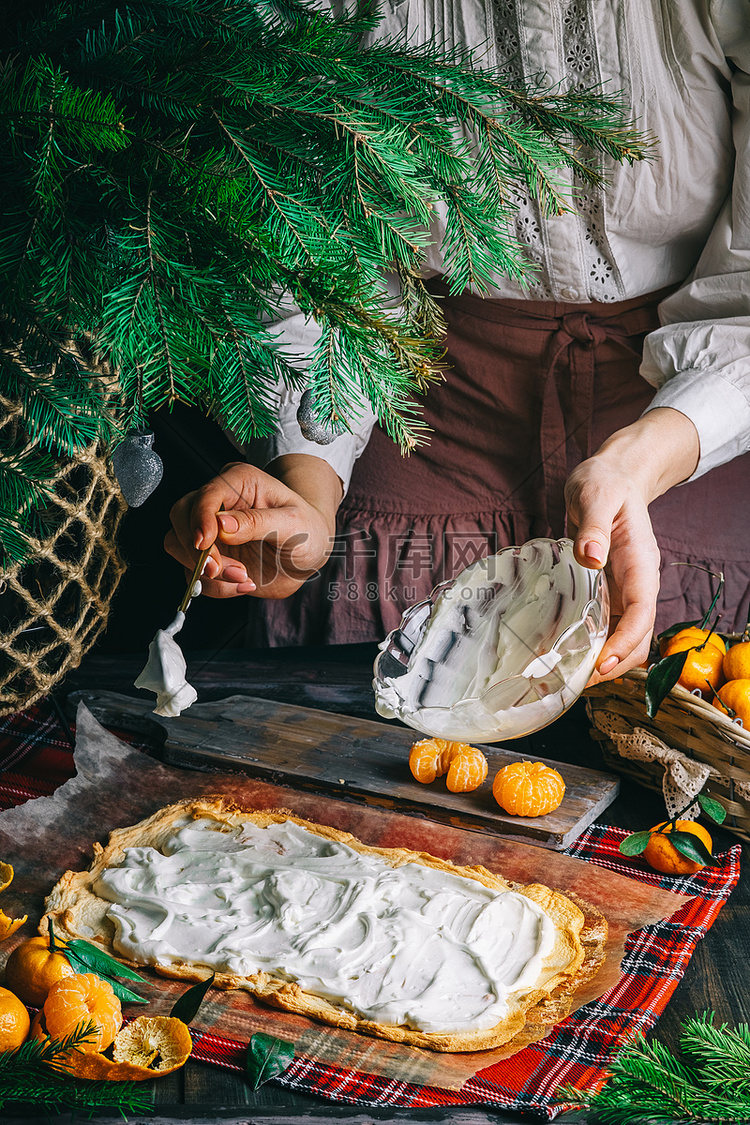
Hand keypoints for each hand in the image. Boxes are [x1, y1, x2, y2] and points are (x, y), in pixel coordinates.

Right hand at [165, 458, 340, 598]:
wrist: (308, 558)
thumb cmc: (307, 530)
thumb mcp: (294, 523)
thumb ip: (259, 522)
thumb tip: (222, 526)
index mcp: (239, 481)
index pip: (205, 494)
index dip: (200, 519)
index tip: (205, 543)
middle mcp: (219, 502)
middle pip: (180, 515)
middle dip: (197, 548)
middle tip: (221, 569)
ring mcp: (210, 530)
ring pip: (178, 544)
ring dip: (204, 570)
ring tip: (243, 578)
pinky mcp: (208, 556)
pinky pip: (192, 573)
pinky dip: (213, 586)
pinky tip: (243, 584)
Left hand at [564, 408, 700, 682]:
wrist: (611, 476)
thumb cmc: (605, 483)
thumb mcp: (596, 497)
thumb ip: (593, 526)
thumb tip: (591, 557)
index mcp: (640, 562)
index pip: (642, 612)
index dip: (625, 642)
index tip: (603, 664)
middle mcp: (636, 581)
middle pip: (637, 634)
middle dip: (614, 662)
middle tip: (578, 682)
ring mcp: (623, 587)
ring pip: (623, 634)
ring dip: (603, 658)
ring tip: (569, 676)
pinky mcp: (607, 589)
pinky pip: (604, 623)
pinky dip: (591, 642)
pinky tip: (564, 651)